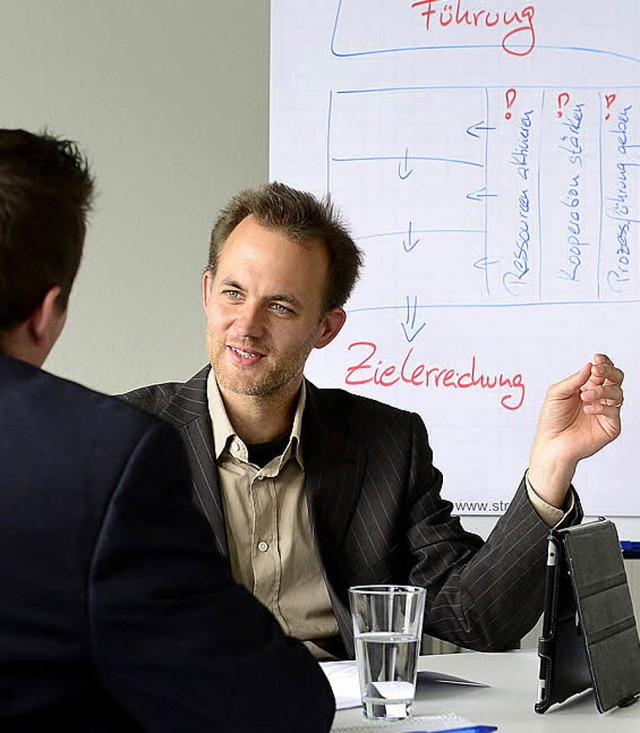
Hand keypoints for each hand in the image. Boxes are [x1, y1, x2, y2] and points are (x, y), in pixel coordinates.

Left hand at [528, 354, 623, 508]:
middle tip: (597, 371)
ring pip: (617, 392)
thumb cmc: (552, 420)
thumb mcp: (556, 394)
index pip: (602, 371)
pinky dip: (601, 407)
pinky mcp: (610, 426)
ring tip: (585, 396)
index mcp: (587, 387)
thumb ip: (573, 380)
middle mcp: (599, 398)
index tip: (597, 359)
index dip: (603, 363)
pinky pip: (613, 411)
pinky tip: (587, 408)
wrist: (551, 444)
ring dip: (602, 390)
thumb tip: (589, 366)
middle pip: (616, 378)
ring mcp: (606, 411)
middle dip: (609, 371)